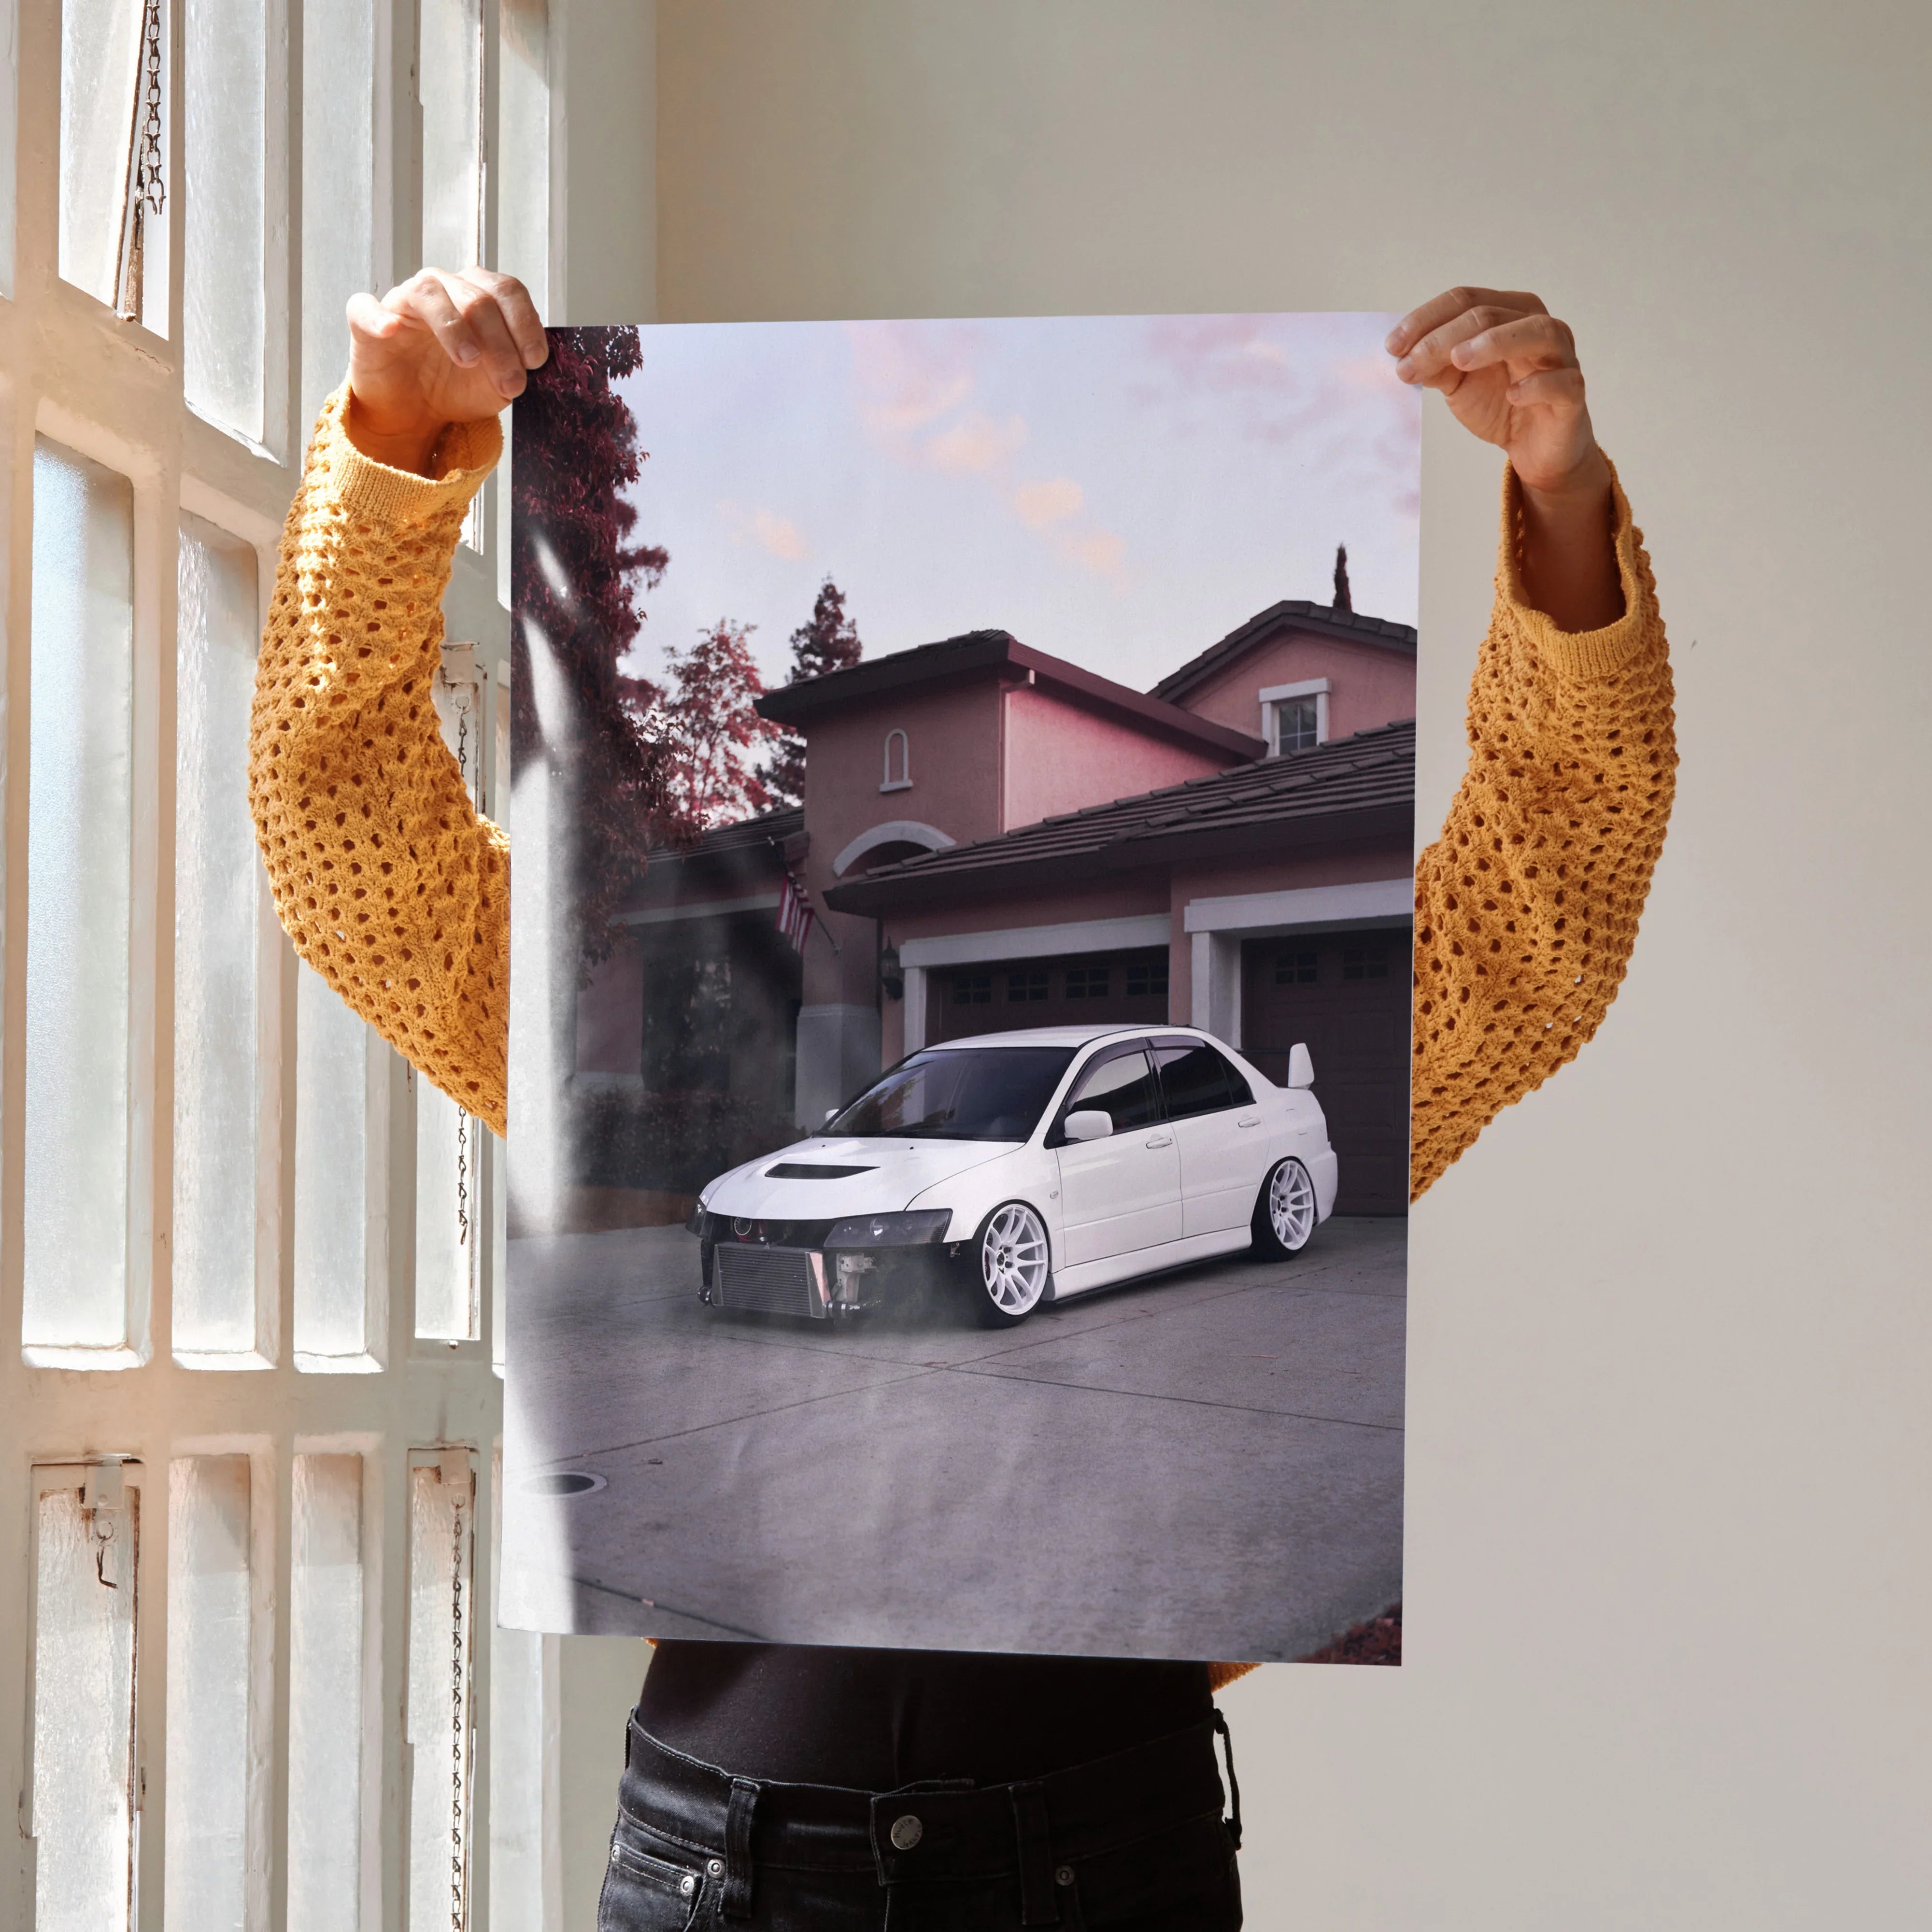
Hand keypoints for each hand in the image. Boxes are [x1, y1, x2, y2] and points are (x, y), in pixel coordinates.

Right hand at [344, 267, 547, 474]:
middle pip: (477, 297)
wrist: (415, 413)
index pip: (507, 291)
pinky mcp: (366, 321)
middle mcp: (443, 288)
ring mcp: (404, 301)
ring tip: (469, 361)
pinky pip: (365, 307)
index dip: (525, 323)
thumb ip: (515, 367)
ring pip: (430, 293)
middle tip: (510, 383)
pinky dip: (378, 316)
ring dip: (454, 328)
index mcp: (478, 295)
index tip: (535, 361)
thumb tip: (531, 362)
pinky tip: (391, 330)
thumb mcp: (497, 383)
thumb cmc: (456, 387)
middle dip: (500, 343)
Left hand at [1388, 287, 1621, 629]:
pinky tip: (1513, 394)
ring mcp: (1561, 357)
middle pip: (1490, 314)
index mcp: (1509, 313)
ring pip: (1536, 332)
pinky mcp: (1573, 394)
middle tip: (1408, 364)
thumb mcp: (1458, 382)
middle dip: (1443, 338)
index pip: (1465, 300)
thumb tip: (1401, 354)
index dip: (1426, 319)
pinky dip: (1537, 385)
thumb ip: (1435, 364)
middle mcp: (1538, 326)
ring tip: (1458, 360)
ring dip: (1494, 342)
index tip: (1391, 347)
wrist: (1534, 448)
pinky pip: (1562, 382)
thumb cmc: (1500, 403)